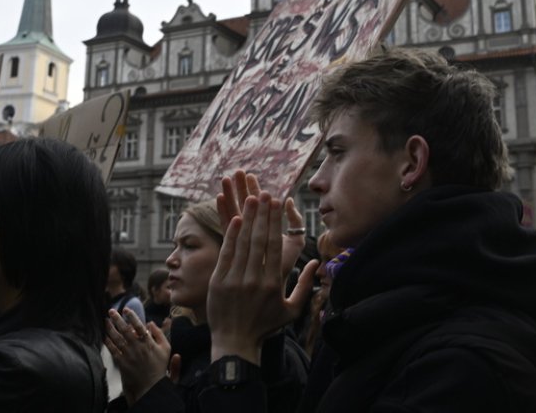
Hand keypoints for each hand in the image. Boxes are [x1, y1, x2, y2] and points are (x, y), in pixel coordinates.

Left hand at [104, 307, 172, 405]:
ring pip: (117, 339)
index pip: (138, 326)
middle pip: (125, 330)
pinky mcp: (122, 363)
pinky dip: (108, 343)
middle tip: (111, 311)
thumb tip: (150, 323)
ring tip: (105, 321)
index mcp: (148, 343)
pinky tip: (104, 336)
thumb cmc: (159, 367)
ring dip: (110, 328)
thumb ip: (160, 334)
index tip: (126, 309)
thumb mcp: (166, 349)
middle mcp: (137, 347)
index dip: (132, 316)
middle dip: (117, 319)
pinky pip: (113, 350)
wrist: (151, 387)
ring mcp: (128, 355)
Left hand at [207, 193, 317, 364]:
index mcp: (273, 284)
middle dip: (261, 214)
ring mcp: (235, 280)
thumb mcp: (291, 311)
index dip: (275, 222)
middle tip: (264, 193)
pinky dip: (230, 235)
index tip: (276, 204)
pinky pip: (225, 253)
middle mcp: (254, 280)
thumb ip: (305, 286)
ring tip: (249, 198)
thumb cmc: (265, 327)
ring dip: (246, 218)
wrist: (235, 343)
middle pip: (259, 240)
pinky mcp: (218, 281)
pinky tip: (234, 218)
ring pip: (242, 243)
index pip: (275, 246)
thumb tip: (317, 263)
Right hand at [218, 170, 306, 278]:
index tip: (249, 173)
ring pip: (233, 212)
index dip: (253, 188)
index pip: (258, 204)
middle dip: (241, 188)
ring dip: (230, 194)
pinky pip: (225, 225)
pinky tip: (219, 196)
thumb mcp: (293, 245)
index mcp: (265, 229)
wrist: (268, 296)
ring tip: (226, 178)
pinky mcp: (229, 247)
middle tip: (237, 171)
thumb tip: (290, 202)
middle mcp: (251, 232)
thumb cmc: (282, 271)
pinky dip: (222, 211)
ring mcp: (240, 239)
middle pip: (244, 205)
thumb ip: (295, 224)